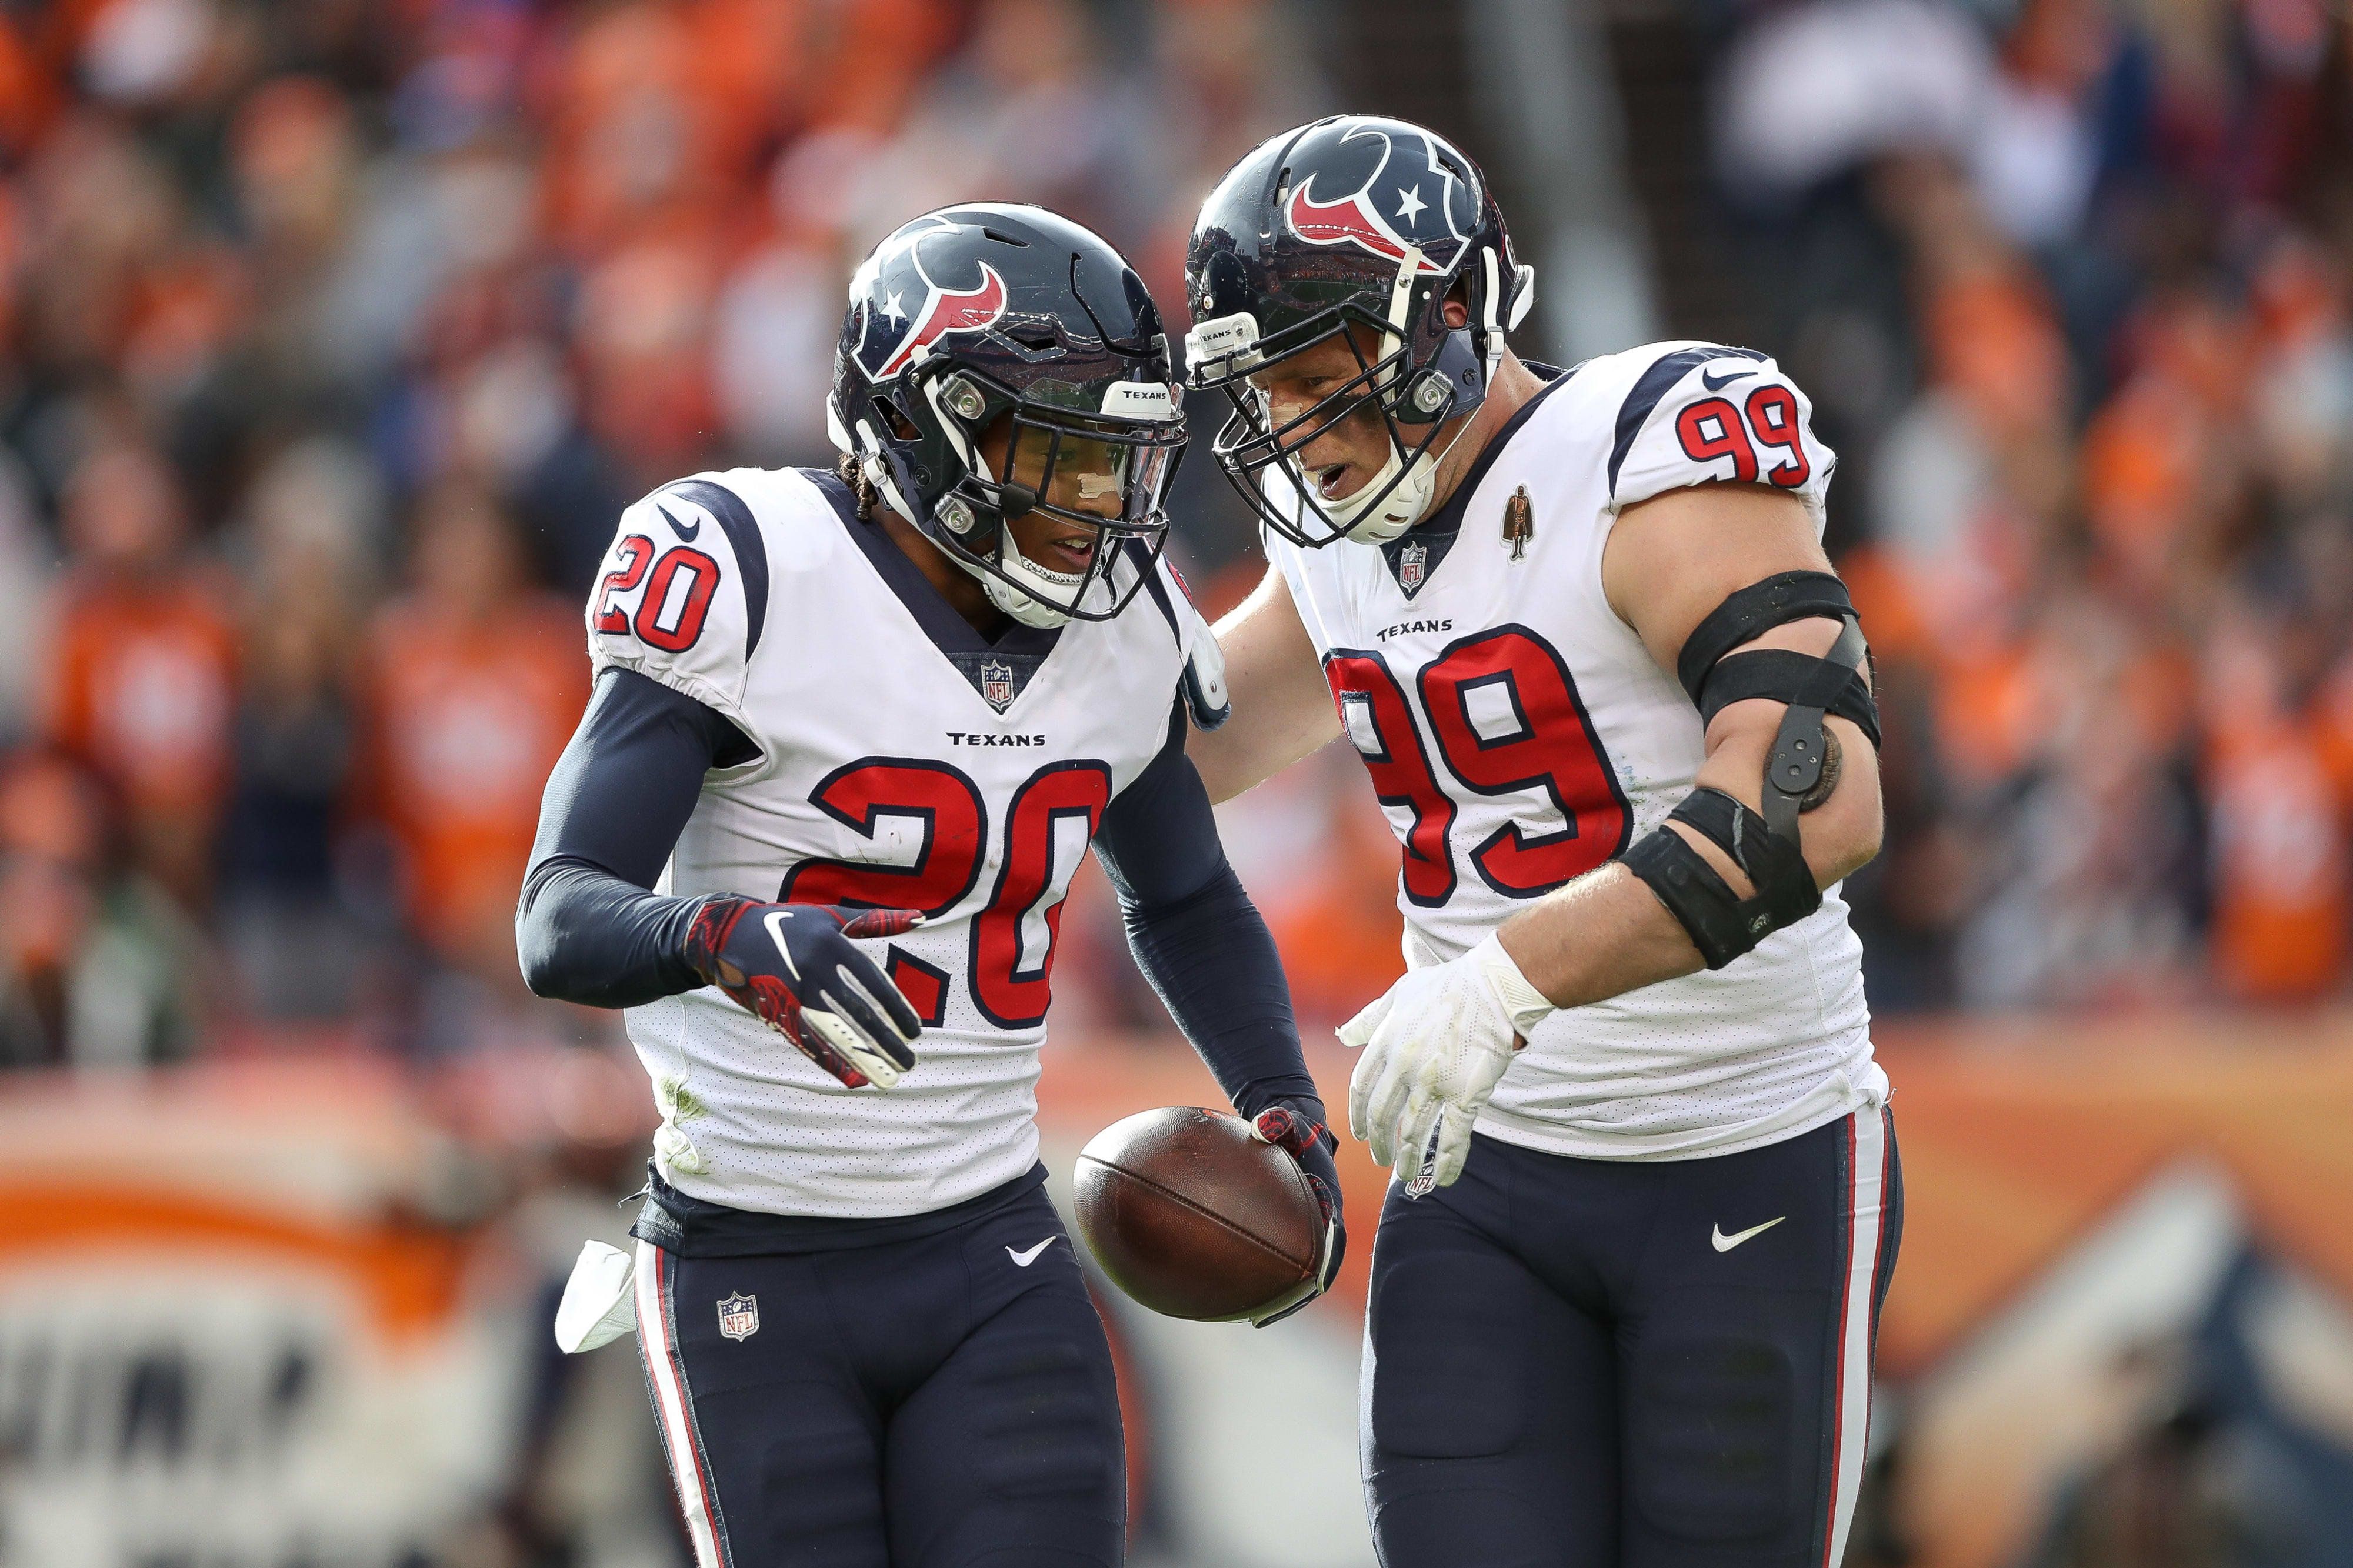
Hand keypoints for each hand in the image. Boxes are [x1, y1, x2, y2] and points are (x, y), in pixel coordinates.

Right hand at [684, 897, 924, 1087]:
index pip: (872, 982)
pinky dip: (830, 1061)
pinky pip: (807, 1041)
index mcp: (831, 944)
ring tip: (889, 1077)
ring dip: (864, 1057)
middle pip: (857, 1011)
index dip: (896, 1008)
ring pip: (834, 1031)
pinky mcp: (774, 1010)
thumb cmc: (788, 923)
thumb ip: (875, 921)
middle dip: (886, 1040)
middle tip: (910, 1062)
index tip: (915, 1032)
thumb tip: (920, 917)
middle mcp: (813, 969)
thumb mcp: (830, 917)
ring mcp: (792, 992)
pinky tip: (853, 1078)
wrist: (726, 935)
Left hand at [1247, 1098, 1344, 1325]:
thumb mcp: (1288, 1119)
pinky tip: (1229, 1287)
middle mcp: (1323, 1220)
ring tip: (1250, 1317)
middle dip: (1296, 1295)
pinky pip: (1277, 1256)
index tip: (1310, 1286)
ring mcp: (1306, 1227)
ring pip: (1297, 1269)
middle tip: (1269, 1316)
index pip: (1332, 1239)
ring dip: (1280, 1294)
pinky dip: (1261, 1274)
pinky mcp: (1289, 1228)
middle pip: (1315, 1267)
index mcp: (1329, 1199)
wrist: (1293, 1125)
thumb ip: (1279, 1121)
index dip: (1323, 1264)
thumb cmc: (1291, 1124)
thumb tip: (1264, 1123)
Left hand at [1339, 935, 1548, 1190]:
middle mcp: (1404, 1067)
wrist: (1494, 988)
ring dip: (1408, 1159)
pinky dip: (1446, 1163)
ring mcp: (1434, 1083)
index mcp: (1386, 1043)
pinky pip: (1452, 1138)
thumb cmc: (1448, 985)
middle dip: (1380, 1143)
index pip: (1362, 1089)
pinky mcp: (1465, 1095)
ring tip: (1406, 1173)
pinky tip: (1442, 1178)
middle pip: (1382, 1116)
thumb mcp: (1399, 993)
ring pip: (1414, 1133)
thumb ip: (1370, 1018)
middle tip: (1382, 1158)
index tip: (1360, 1132)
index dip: (1358, 1115)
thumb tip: (1343, 1036)